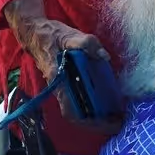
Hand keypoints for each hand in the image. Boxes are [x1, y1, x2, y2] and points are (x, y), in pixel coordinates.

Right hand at [4, 0, 118, 129]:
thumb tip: (104, 56)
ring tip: (117, 114)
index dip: (90, 122)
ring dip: (97, 114)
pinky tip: (108, 99)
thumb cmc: (50, 35)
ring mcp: (62, 85)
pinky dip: (94, 102)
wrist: (33, 30)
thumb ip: (86, 43)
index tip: (110, 124)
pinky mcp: (66, 80)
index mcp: (58, 81)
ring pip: (79, 107)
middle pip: (78, 114)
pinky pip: (80, 97)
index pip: (71, 110)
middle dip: (99, 122)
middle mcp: (59, 87)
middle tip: (120, 122)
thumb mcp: (68, 35)